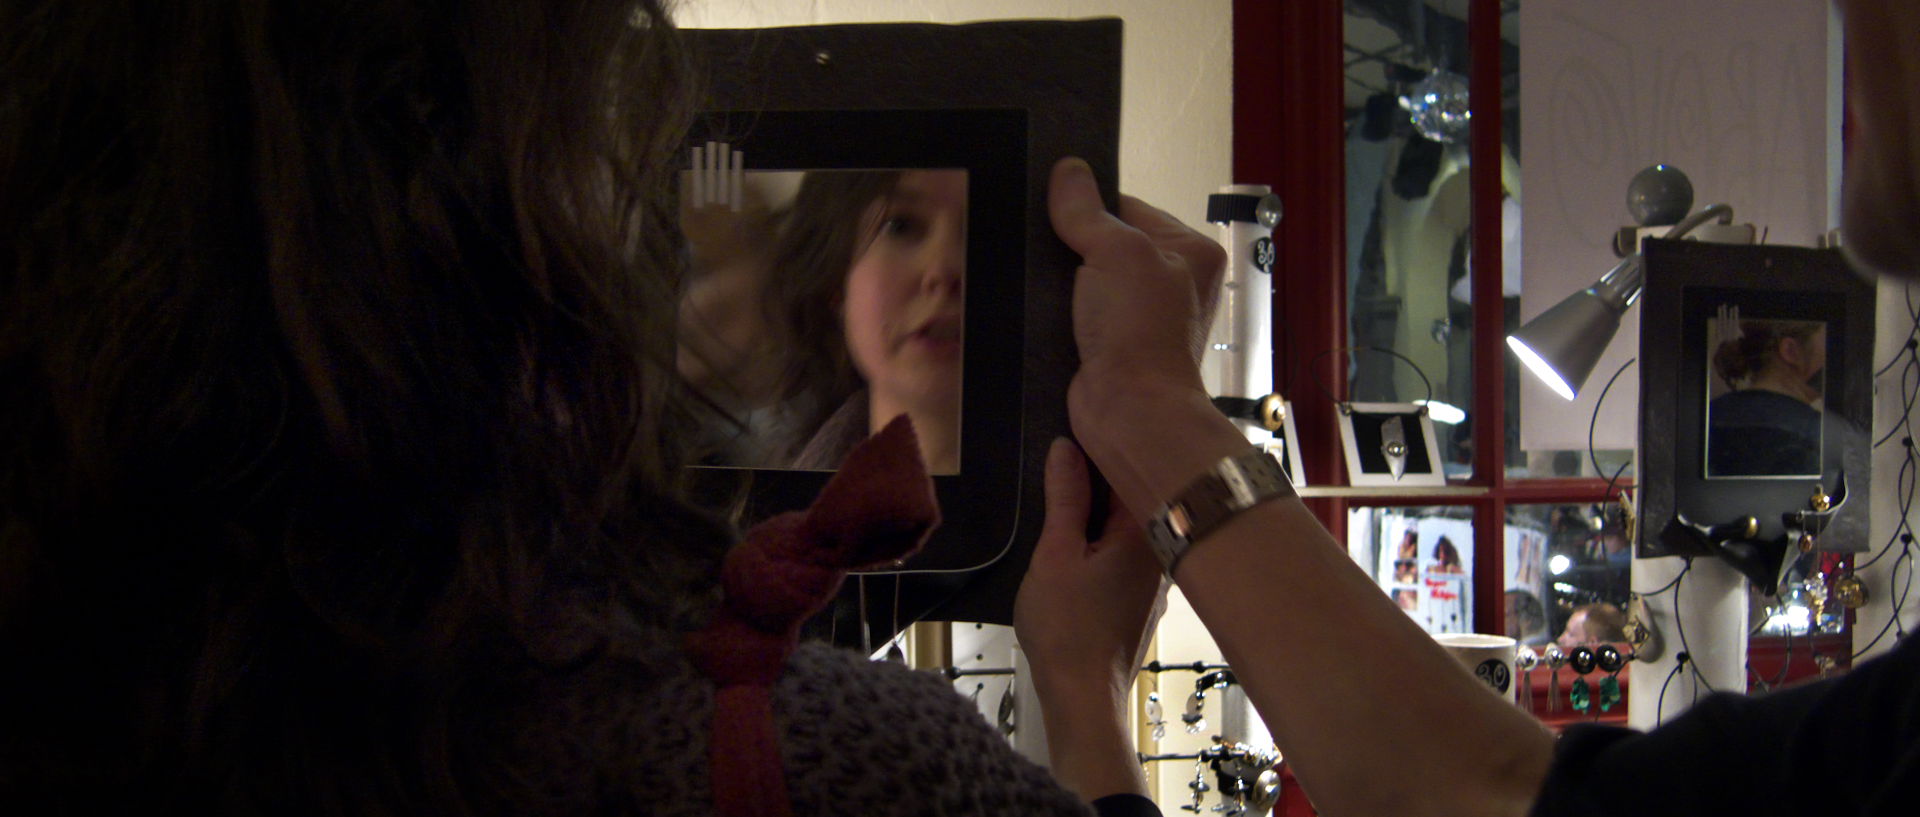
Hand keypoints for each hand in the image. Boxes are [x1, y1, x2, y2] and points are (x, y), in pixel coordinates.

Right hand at [1015, 438, 1164, 701]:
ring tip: (1065, 481)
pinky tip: (1078, 532)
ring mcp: (1156, 575)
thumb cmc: (1067, 628)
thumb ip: (1063, 498)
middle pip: (1135, 492)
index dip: (1105, 442)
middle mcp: (1160, 549)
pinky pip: (1128, 547)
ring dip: (1102, 503)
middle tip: (1066, 445)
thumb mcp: (1055, 554)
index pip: (1133, 468)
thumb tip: (1065, 447)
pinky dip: (1106, 533)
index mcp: (1144, 532)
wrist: (1084, 695)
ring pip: (1131, 521)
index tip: (1080, 419)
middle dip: (1103, 470)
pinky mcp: (1143, 595)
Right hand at [1047, 157, 1244, 518]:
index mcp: (1190, 251)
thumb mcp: (1116, 251)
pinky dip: (1056, 309)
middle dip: (1072, 244)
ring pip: (1088, 279)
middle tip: (1036, 239)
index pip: (1130, 207)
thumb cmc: (1140, 329)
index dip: (1090, 205)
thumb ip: (1087, 210)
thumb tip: (1067, 168)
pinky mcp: (1111, 345)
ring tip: (1030, 272)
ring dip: (1060, 279)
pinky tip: (1032, 303)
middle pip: (1107, 243)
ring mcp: (1140, 317)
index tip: (1052, 204)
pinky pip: (1077, 312)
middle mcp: (1171, 282)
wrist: (1128, 411)